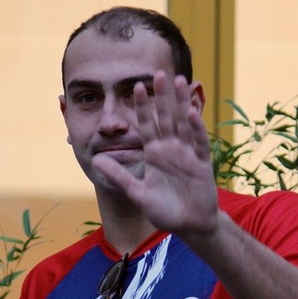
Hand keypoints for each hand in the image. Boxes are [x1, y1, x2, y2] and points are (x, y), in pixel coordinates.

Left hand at [92, 71, 219, 236]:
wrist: (189, 225)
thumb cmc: (164, 210)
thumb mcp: (137, 193)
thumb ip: (118, 176)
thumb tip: (95, 161)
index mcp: (154, 153)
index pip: (147, 124)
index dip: (143, 106)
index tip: (137, 86)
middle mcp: (171, 149)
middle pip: (166, 117)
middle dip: (163, 96)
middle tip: (159, 72)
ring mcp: (187, 154)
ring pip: (184, 123)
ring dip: (182, 103)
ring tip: (180, 81)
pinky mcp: (202, 163)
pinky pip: (198, 142)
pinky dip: (196, 128)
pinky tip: (191, 112)